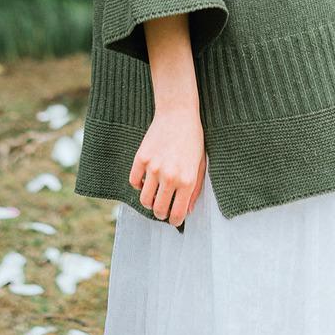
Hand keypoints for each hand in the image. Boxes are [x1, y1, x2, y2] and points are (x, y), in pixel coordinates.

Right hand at [128, 104, 206, 226]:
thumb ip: (195, 189)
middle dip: (161, 214)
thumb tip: (187, 210)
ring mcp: (153, 168)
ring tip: (155, 195)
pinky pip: (134, 182)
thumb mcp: (201, 164)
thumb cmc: (193, 139)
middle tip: (163, 209)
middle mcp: (169, 177)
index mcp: (187, 180)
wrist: (178, 114)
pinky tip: (146, 180)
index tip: (174, 219)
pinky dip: (138, 185)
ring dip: (149, 201)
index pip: (177, 214)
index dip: (175, 221)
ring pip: (144, 199)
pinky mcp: (141, 158)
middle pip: (158, 210)